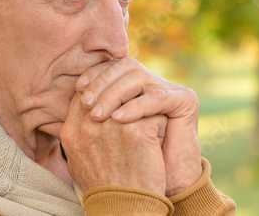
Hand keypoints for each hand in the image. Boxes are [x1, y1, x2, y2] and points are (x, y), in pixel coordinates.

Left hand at [75, 57, 201, 195]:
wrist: (152, 192)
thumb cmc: (125, 165)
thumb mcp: (103, 133)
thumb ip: (91, 111)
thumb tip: (72, 91)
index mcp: (136, 88)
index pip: (114, 67)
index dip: (95, 74)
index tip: (78, 88)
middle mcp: (155, 84)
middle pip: (125, 66)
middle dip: (102, 81)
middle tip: (86, 102)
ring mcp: (172, 90)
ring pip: (138, 77)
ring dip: (114, 93)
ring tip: (98, 115)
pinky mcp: (186, 100)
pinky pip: (157, 97)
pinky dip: (135, 106)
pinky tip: (118, 120)